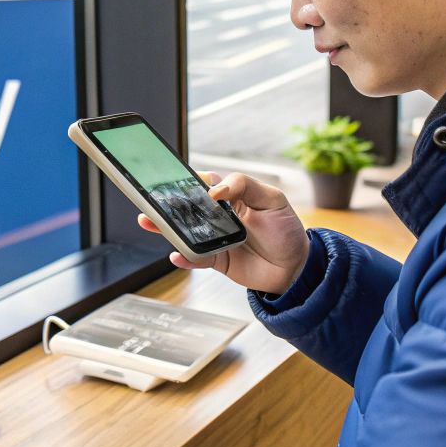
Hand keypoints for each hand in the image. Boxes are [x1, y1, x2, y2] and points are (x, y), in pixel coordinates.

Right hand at [136, 172, 310, 294]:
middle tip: (150, 200)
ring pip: (185, 232)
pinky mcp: (216, 261)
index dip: (188, 180)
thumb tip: (215, 190)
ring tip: (149, 222)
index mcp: (232, 197)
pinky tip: (176, 253)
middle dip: (167, 204)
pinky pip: (195, 258)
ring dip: (166, 228)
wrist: (296, 268)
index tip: (173, 178)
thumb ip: (244, 186)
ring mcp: (215, 239)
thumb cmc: (285, 230)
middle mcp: (219, 217)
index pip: (204, 184)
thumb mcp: (272, 199)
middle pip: (187, 208)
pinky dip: (184, 257)